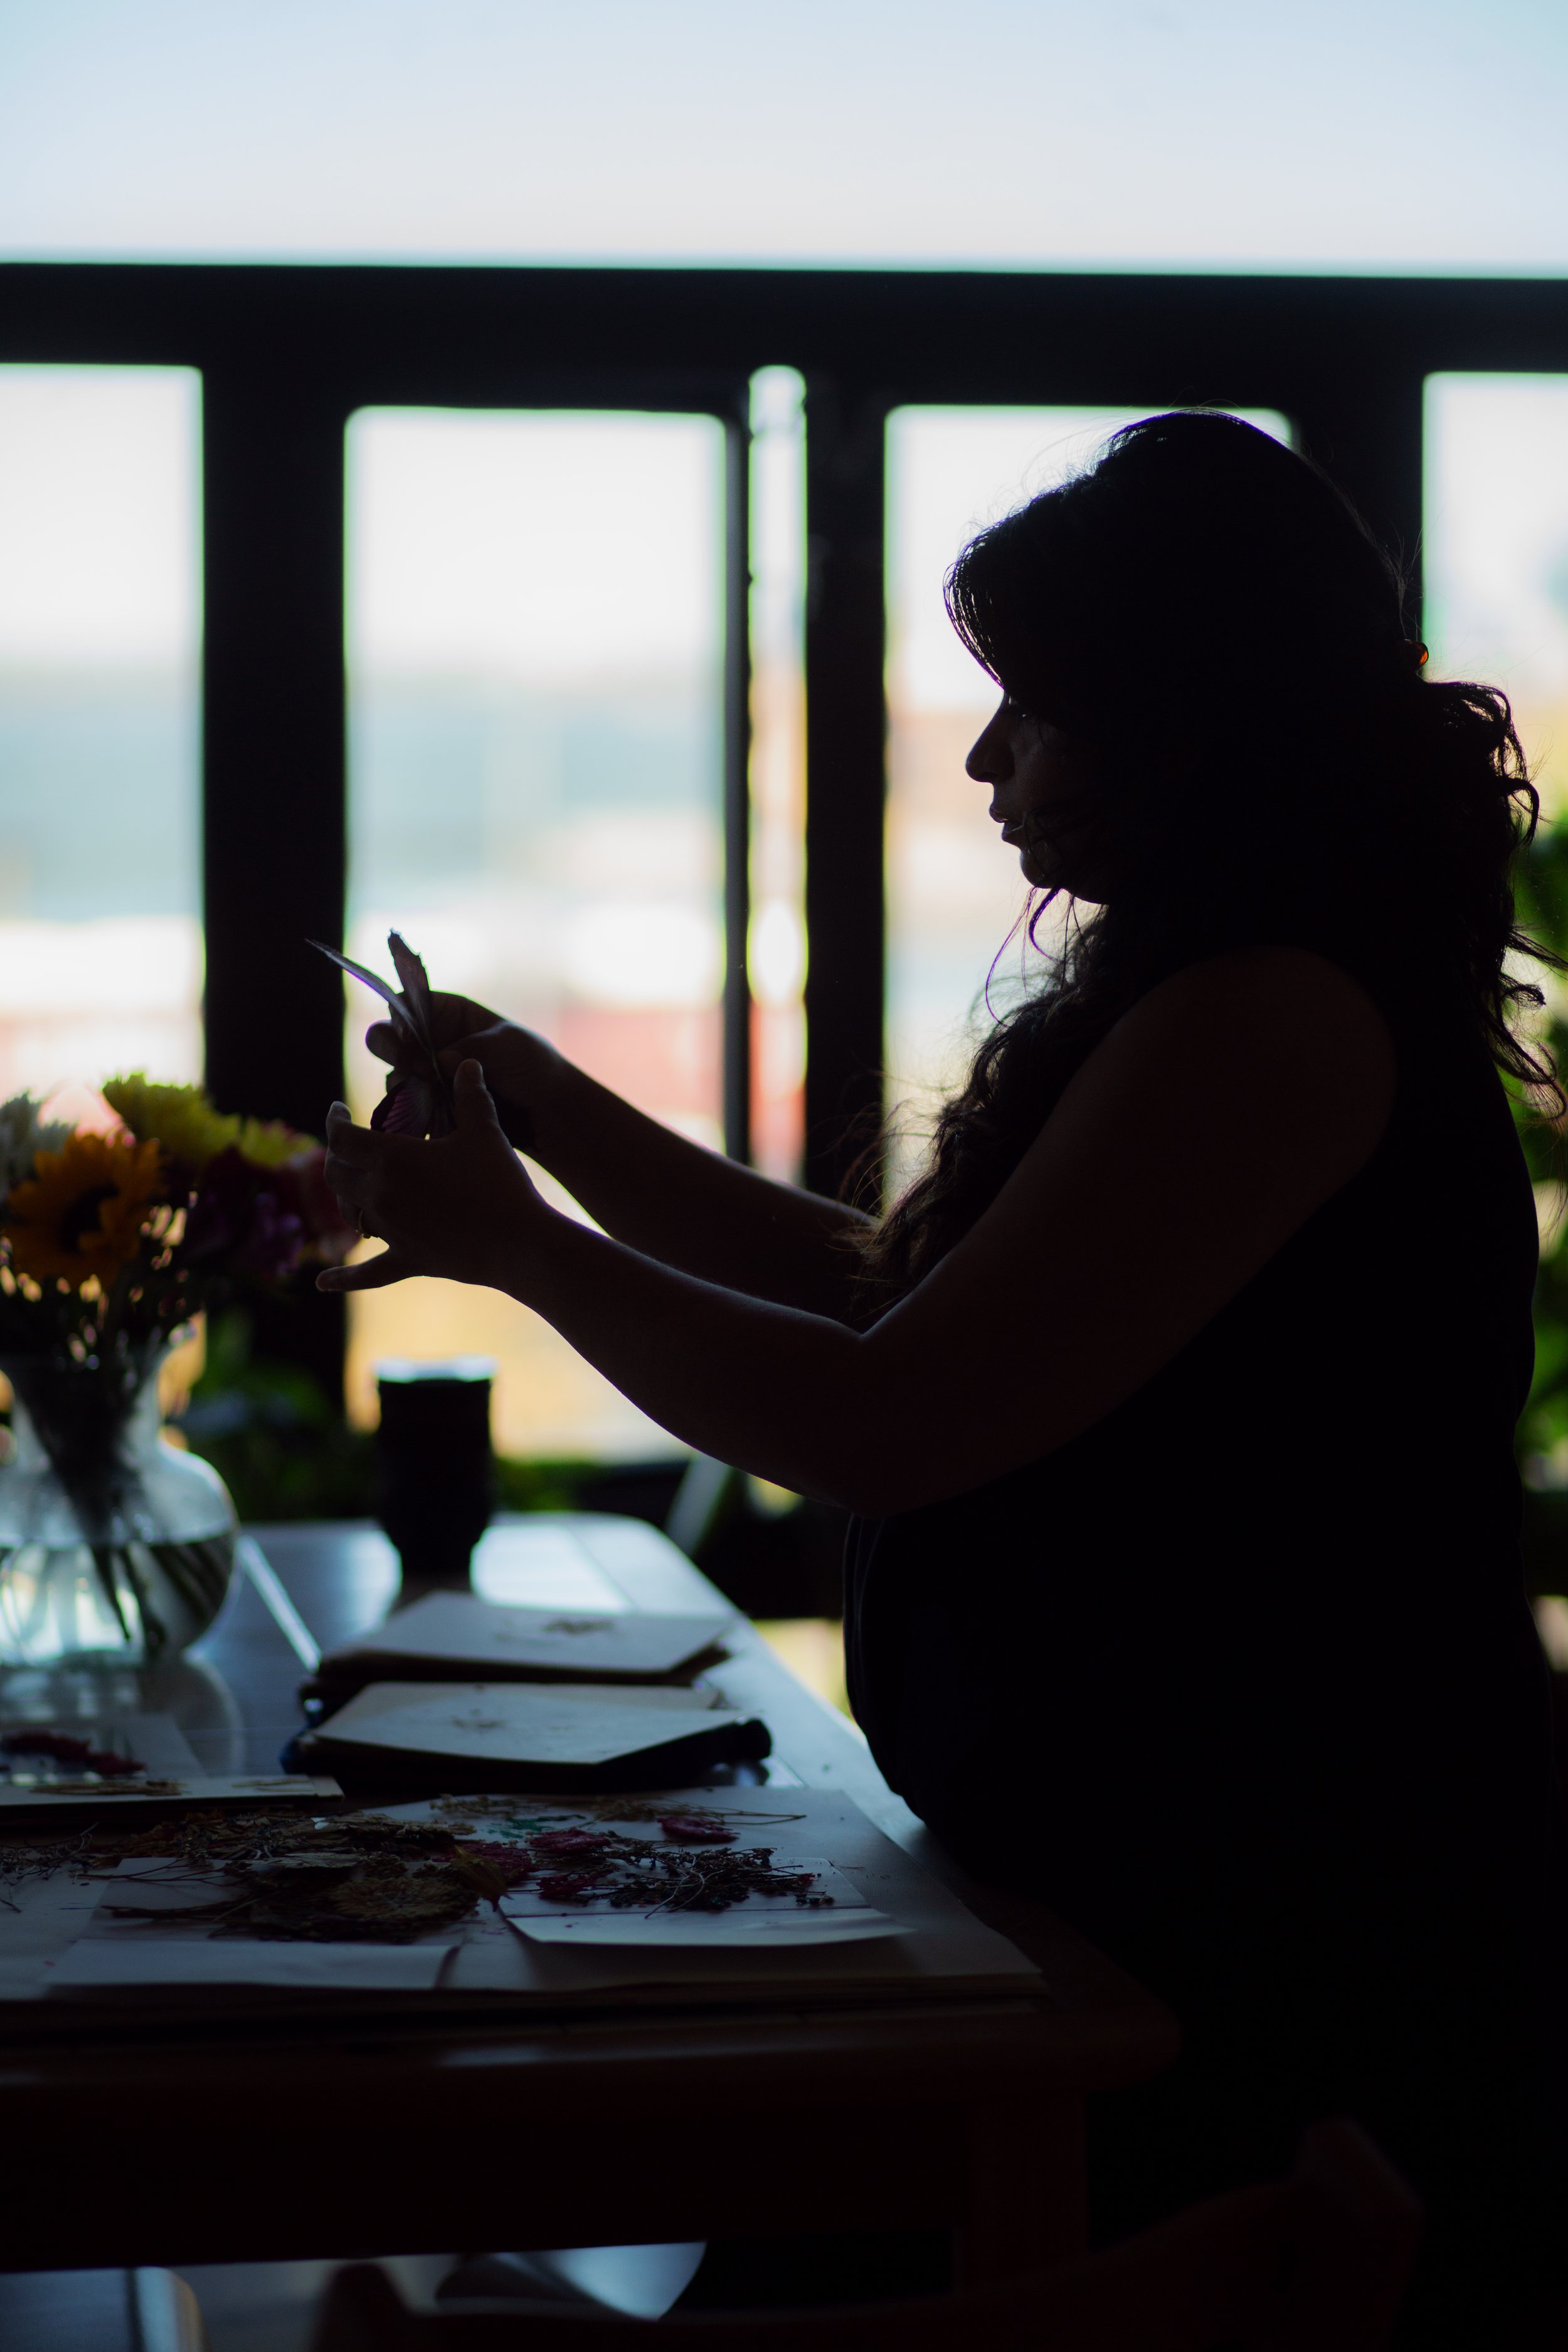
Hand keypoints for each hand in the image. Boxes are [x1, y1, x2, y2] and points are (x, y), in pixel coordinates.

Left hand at [316, 1061, 544, 1293]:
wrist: (520, 1240)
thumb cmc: (500, 1181)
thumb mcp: (485, 1130)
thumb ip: (470, 1094)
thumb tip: (466, 1062)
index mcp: (392, 1158)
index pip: (342, 1136)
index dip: (334, 1120)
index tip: (338, 1110)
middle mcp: (381, 1195)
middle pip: (336, 1173)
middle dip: (336, 1155)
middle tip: (349, 1145)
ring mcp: (391, 1232)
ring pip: (349, 1213)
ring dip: (345, 1197)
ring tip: (354, 1186)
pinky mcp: (407, 1260)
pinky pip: (366, 1273)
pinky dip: (343, 1277)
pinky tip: (323, 1283)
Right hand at [365, 992, 560, 1149]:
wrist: (546, 1110)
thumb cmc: (533, 1064)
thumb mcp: (509, 1046)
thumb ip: (474, 1048)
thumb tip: (440, 1059)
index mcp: (448, 1014)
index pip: (408, 1003)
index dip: (401, 1016)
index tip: (409, 1038)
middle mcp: (430, 1041)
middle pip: (386, 1037)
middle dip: (392, 1050)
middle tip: (413, 1068)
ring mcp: (427, 1075)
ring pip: (394, 1076)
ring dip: (405, 1086)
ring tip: (432, 1098)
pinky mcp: (429, 1107)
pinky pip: (407, 1109)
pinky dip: (414, 1113)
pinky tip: (432, 1119)